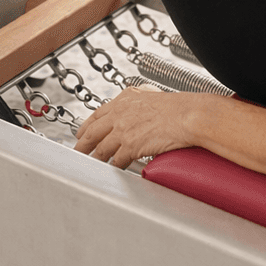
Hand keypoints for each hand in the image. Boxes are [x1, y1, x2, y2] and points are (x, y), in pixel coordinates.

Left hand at [74, 87, 201, 169]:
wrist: (188, 115)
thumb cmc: (177, 107)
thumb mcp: (150, 95)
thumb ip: (136, 102)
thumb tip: (134, 105)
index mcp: (124, 99)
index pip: (97, 114)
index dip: (86, 126)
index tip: (81, 133)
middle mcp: (119, 113)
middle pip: (92, 132)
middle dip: (82, 144)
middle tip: (77, 152)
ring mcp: (123, 130)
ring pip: (101, 149)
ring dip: (96, 159)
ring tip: (92, 165)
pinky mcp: (130, 146)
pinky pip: (117, 160)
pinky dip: (115, 166)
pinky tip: (114, 169)